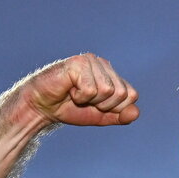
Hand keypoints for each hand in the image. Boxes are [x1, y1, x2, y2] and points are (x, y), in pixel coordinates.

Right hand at [24, 53, 139, 127]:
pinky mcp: (78, 63)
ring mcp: (91, 61)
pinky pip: (91, 90)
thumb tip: (136, 112)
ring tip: (75, 94)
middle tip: (84, 101)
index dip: (115, 108)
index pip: (131, 95)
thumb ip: (120, 115)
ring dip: (90, 101)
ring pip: (108, 91)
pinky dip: (79, 97)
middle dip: (103, 106)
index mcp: (111, 73)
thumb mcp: (101, 116)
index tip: (96, 106)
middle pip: (122, 94)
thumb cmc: (70, 108)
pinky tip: (69, 90)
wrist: (42, 107)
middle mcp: (103, 63)